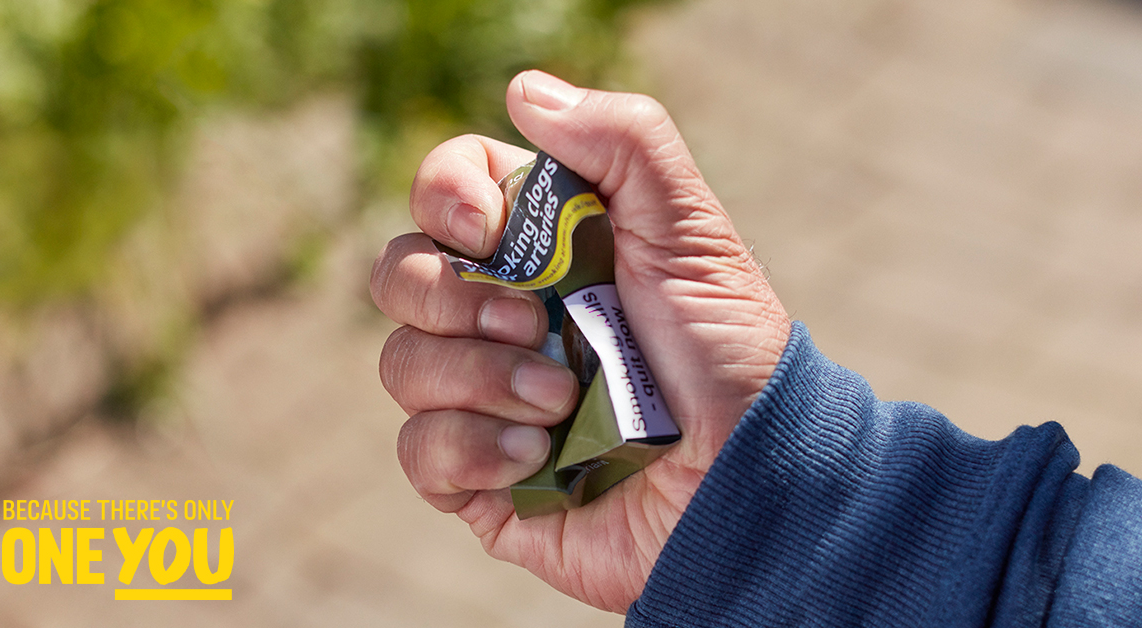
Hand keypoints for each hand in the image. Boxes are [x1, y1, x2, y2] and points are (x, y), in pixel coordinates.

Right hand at [369, 70, 791, 612]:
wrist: (743, 477)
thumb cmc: (725, 350)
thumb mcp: (689, 229)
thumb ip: (622, 140)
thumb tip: (523, 91)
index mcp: (540, 248)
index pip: (446, 192)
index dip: (446, 196)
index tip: (488, 229)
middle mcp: (500, 314)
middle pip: (398, 274)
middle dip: (454, 299)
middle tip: (535, 323)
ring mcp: (483, 395)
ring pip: (401, 363)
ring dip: (481, 380)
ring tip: (561, 400)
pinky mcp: (479, 476)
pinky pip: (420, 452)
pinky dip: (475, 451)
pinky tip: (539, 458)